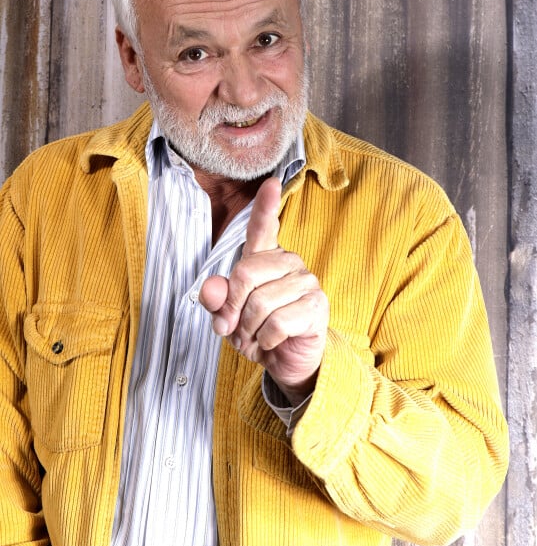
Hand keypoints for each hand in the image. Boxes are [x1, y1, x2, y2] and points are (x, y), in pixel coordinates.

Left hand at [199, 177, 328, 405]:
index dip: (265, 206)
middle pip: (245, 274)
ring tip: (255, 338)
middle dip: (232, 309)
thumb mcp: (229, 317)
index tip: (270, 183)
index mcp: (266, 258)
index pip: (262, 227)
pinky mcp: (317, 306)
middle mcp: (289, 263)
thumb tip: (210, 289)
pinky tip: (272, 343)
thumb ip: (217, 300)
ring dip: (249, 331)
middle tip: (234, 328)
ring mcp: (307, 283)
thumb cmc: (258, 331)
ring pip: (259, 303)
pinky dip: (265, 341)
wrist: (286, 363)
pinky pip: (276, 323)